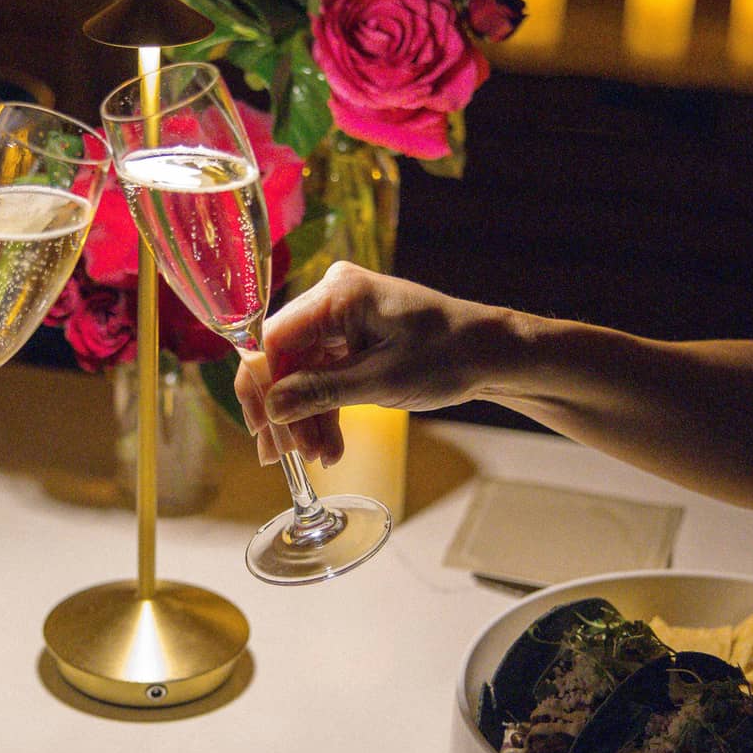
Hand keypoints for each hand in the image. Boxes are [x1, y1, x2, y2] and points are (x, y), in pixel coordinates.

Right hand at [235, 264, 507, 465]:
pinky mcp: (351, 335)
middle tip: (280, 455)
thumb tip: (272, 408)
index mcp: (338, 295)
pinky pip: (323, 373)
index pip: (274, 339)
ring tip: (318, 457)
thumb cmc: (447, 357)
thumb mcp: (381, 382)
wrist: (490, 354)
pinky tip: (330, 446)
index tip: (263, 429)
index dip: (262, 387)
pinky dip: (325, 408)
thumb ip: (320, 393)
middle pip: (284, 358)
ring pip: (302, 372)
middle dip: (285, 410)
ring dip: (306, 416)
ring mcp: (341, 317)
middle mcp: (333, 298)